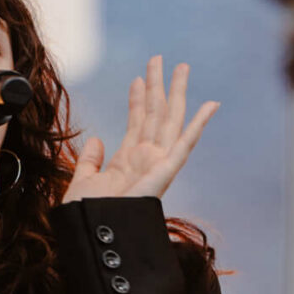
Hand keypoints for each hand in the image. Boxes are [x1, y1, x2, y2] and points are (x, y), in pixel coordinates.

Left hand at [62, 55, 218, 204]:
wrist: (92, 234)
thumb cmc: (87, 217)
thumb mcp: (82, 182)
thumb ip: (90, 160)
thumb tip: (97, 139)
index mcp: (128, 163)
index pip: (136, 123)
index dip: (137, 100)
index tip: (137, 79)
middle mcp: (146, 161)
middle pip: (156, 115)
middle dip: (158, 86)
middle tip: (159, 59)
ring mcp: (158, 165)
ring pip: (171, 120)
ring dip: (177, 92)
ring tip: (181, 66)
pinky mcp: (166, 172)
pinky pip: (185, 144)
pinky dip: (199, 124)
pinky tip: (211, 104)